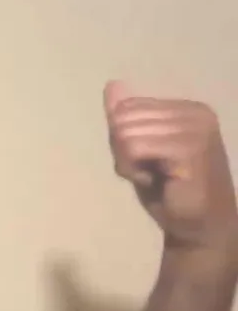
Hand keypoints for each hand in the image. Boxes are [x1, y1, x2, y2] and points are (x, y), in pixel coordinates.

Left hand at [105, 80, 237, 259]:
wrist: (198, 226)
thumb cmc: (169, 190)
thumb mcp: (139, 149)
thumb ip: (126, 118)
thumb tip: (112, 84)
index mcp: (187, 108)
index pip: (126, 108)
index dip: (123, 140)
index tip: (149, 161)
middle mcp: (195, 112)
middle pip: (122, 119)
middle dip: (124, 151)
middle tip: (151, 172)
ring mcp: (195, 129)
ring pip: (125, 134)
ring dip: (130, 163)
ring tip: (156, 177)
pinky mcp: (190, 149)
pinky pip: (133, 149)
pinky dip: (135, 170)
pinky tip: (157, 181)